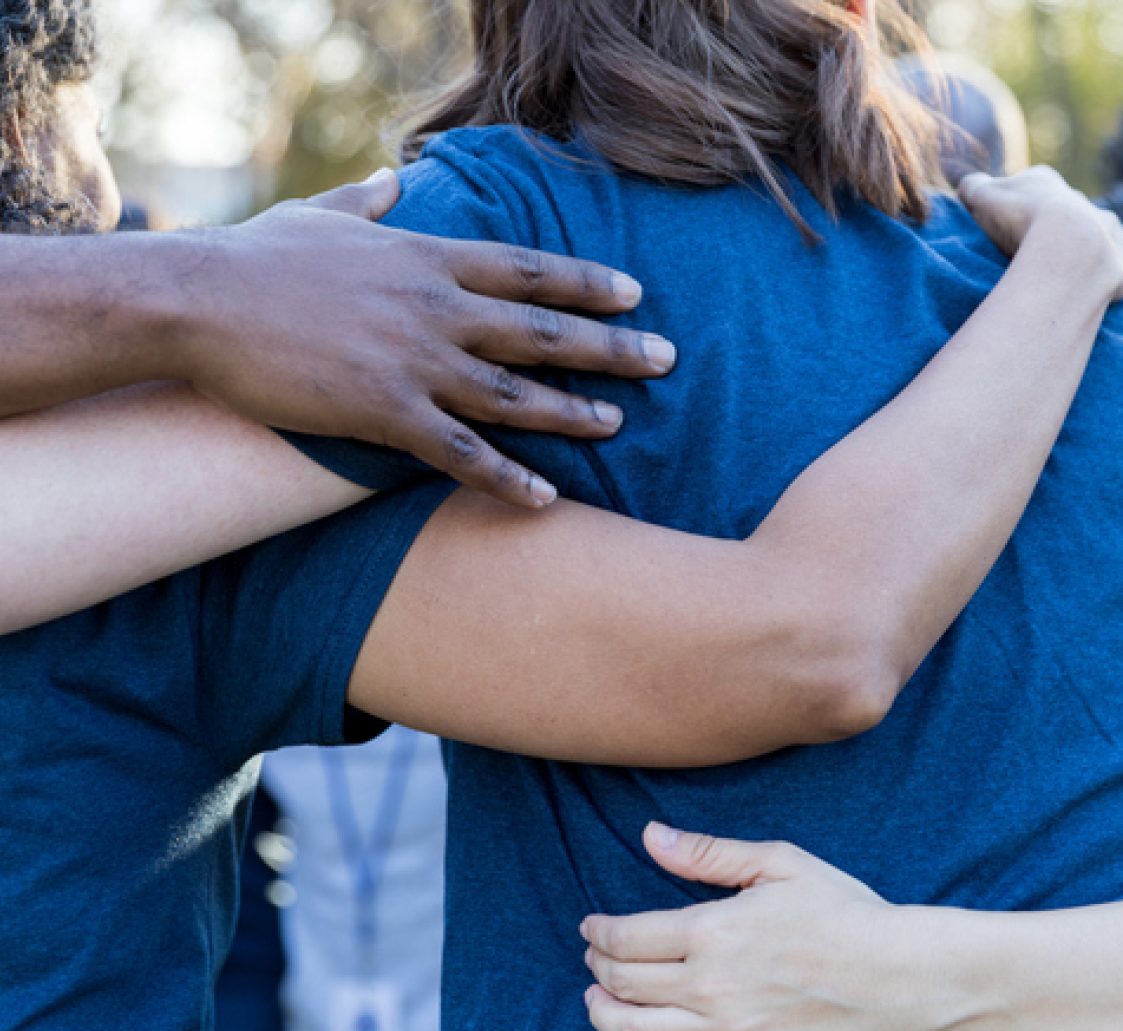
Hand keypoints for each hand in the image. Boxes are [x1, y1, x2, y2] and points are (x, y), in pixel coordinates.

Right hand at [173, 170, 677, 507]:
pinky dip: (507, 478)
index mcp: (427, 257)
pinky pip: (461, 454)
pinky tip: (545, 497)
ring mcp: (414, 363)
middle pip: (543, 331)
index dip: (588, 282)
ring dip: (572, 412)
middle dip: (611, 348)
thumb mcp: (318, 216)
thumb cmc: (257, 259)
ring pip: (514, 394)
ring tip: (618, 426)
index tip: (636, 294)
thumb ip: (365, 203)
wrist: (198, 302)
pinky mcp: (384, 413)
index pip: (529, 269)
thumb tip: (388, 181)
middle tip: (666, 361)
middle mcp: (436, 309)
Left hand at [580, 823, 908, 1030]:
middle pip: (624, 983)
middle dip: (598, 969)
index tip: (592, 928)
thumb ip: (709, 853)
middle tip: (597, 961)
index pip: (626, 937)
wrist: (898, 974)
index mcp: (713, 930)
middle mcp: (710, 986)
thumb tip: (649, 836)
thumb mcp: (779, 863)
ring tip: (597, 1003)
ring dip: (603, 1017)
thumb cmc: (843, 910)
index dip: (598, 933)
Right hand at [959, 167, 1122, 303]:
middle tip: (1029, 258)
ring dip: (1078, 255)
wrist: (1070, 245)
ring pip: (1091, 240)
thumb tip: (968, 188)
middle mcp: (1080, 201)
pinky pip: (1114, 267)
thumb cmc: (1020, 219)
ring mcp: (1106, 227)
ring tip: (1058, 280)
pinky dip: (1103, 278)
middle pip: (1060, 214)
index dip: (1013, 208)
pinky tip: (1088, 293)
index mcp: (1044, 182)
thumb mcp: (982, 197)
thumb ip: (972, 187)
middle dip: (1048, 232)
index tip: (1004, 227)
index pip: (1026, 189)